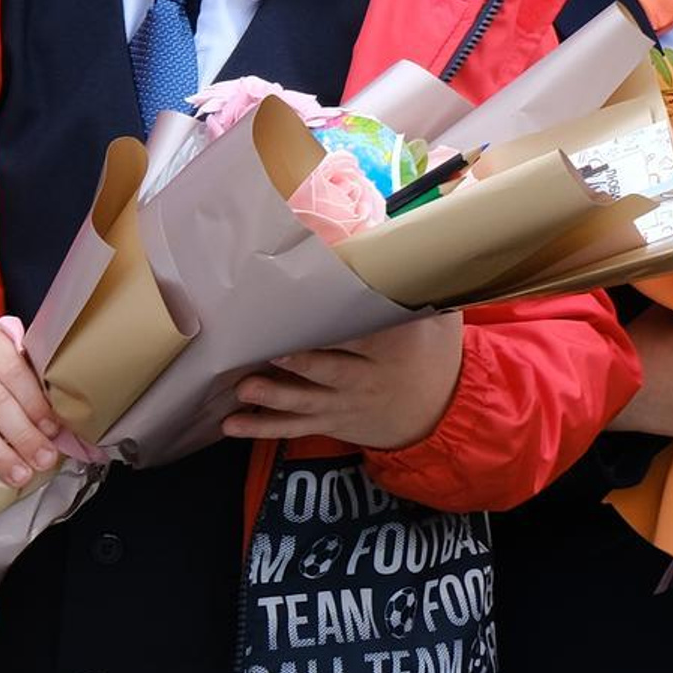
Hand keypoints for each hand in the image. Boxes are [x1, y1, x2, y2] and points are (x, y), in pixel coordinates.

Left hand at [224, 311, 463, 450]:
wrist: (440, 412)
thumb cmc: (434, 355)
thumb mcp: (439, 321)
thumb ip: (417, 291)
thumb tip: (396, 244)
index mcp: (396, 350)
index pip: (366, 335)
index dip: (341, 325)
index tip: (312, 310)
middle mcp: (370, 380)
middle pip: (333, 372)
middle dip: (303, 365)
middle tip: (274, 352)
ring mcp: (347, 405)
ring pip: (308, 403)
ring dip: (275, 397)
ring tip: (245, 388)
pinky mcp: (332, 423)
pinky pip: (295, 428)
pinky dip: (263, 428)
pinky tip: (233, 425)